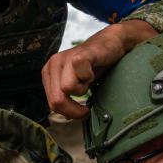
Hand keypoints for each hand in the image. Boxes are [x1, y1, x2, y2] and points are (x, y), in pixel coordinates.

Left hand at [42, 19, 156, 118]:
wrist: (112, 44)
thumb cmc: (95, 66)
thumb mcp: (77, 85)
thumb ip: (67, 98)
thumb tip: (66, 118)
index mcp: (49, 73)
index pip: (51, 103)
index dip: (68, 112)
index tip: (82, 110)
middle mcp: (53, 64)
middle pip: (56, 100)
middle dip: (74, 110)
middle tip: (87, 108)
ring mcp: (65, 58)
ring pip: (67, 89)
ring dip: (83, 90)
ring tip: (90, 81)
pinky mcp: (79, 54)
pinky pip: (80, 75)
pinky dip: (90, 78)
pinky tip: (93, 72)